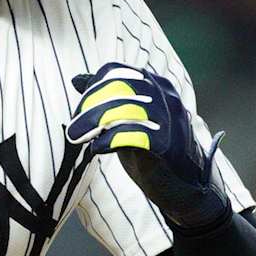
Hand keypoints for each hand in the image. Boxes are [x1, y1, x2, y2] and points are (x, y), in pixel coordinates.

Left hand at [68, 62, 229, 231]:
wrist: (182, 184)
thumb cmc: (150, 148)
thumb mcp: (127, 118)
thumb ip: (107, 98)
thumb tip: (77, 79)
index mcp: (156, 84)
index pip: (115, 71)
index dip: (91, 88)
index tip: (80, 110)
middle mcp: (165, 96)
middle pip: (117, 88)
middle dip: (89, 107)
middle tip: (73, 130)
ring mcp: (169, 119)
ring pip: (123, 108)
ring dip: (93, 124)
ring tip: (78, 139)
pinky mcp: (167, 144)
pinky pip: (132, 134)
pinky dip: (108, 141)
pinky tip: (98, 149)